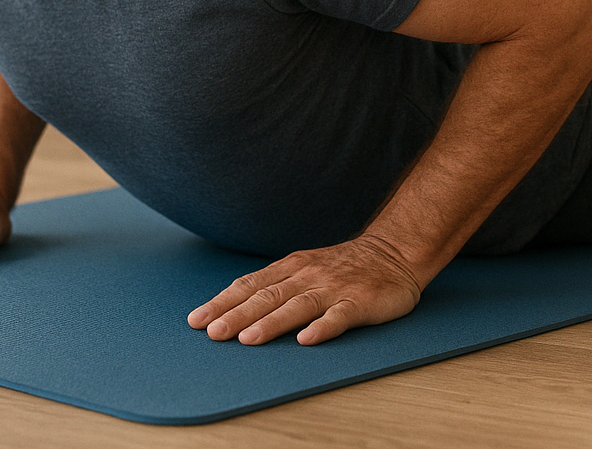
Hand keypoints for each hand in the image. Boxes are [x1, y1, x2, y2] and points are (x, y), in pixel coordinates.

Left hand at [187, 235, 423, 345]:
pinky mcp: (360, 302)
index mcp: (292, 268)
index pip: (250, 285)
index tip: (197, 320)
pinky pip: (340, 316)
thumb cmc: (343, 267)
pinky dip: (323, 327)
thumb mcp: (305, 267)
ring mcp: (334, 288)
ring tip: (249, 338)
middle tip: (213, 333)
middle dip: (237, 314)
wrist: (395, 253)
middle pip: (268, 296)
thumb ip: (275, 284)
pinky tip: (308, 339)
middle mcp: (308, 276)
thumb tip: (233, 308)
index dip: (223, 302)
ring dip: (272, 322)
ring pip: (298, 305)